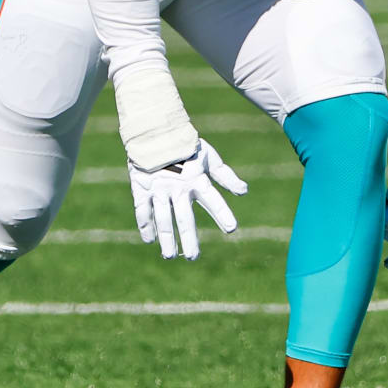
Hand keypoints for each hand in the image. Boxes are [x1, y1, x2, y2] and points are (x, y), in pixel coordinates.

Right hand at [129, 139, 247, 259]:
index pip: (212, 199)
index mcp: (196, 180)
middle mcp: (178, 188)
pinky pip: (143, 210)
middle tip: (193, 257)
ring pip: (163, 218)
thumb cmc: (186, 146)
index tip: (232, 228)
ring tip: (170, 256)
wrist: (155, 130)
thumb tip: (244, 192)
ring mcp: (159, 189)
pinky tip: (149, 240)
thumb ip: (225, 176)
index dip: (221, 213)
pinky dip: (146, 225)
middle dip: (188, 238)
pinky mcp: (142, 188)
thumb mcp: (209, 158)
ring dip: (167, 238)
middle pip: (184, 217)